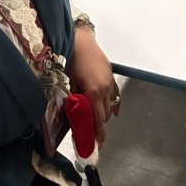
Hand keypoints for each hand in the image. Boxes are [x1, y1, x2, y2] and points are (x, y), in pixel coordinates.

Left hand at [66, 26, 119, 146]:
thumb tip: (72, 118)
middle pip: (105, 114)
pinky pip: (116, 93)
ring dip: (105, 114)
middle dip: (100, 126)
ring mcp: (110, 81)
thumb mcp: (69, 83)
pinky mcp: (111, 74)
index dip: (99, 134)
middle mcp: (105, 88)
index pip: (98, 119)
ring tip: (97, 123)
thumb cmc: (72, 61)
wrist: (80, 40)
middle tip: (93, 136)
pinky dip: (115, 104)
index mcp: (94, 92)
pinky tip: (114, 112)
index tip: (99, 145)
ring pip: (111, 104)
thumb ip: (73, 101)